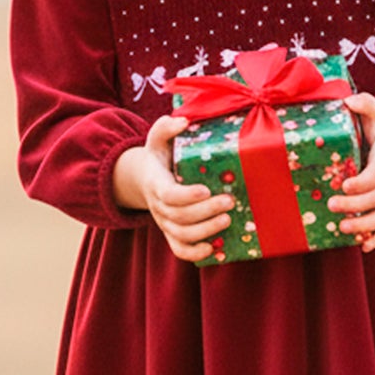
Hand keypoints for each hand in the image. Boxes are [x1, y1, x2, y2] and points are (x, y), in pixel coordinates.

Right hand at [113, 115, 234, 262]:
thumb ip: (166, 127)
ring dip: (206, 231)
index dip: (187, 196)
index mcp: (156, 183)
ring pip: (181, 235)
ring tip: (228, 220)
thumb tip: (184, 121)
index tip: (206, 189)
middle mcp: (158, 207)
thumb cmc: (160, 156)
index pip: (169, 195)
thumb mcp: (158, 139)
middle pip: (180, 217)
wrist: (145, 179)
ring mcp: (164, 223)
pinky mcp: (171, 234)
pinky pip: (179, 250)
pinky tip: (214, 248)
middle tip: (229, 201)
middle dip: (206, 212)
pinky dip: (195, 254)